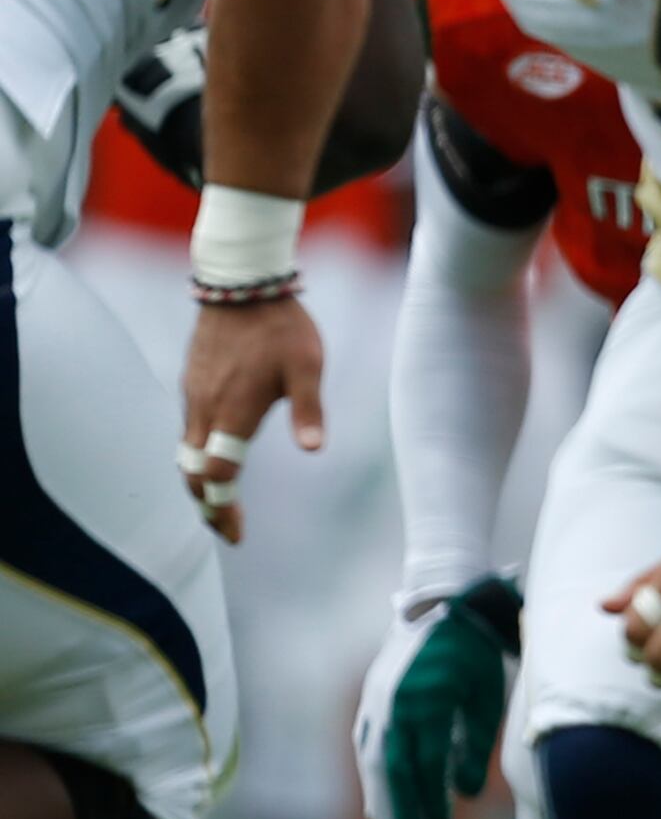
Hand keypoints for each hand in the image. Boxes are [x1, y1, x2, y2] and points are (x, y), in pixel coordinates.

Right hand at [178, 296, 327, 542]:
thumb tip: (315, 451)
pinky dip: (197, 455)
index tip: (236, 534)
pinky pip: (188, 429)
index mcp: (230, 412)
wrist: (240, 284)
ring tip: (220, 503)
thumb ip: (310, 410)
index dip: (223, 507)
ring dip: (200, 481)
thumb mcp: (307, 368)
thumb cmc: (281, 327)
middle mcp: (203, 408)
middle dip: (207, 503)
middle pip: (192, 471)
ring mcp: (193, 394)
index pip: (217, 474)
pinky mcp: (192, 381)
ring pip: (186, 450)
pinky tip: (215, 458)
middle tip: (226, 529)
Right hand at [355, 576, 520, 818]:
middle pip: (391, 770)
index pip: (426, 765)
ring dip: (381, 803)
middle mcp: (392, 704)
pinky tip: (377, 805)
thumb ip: (474, 744)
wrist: (442, 605)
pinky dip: (373, 779)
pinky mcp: (371, 703)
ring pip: (373, 763)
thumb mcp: (485, 695)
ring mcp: (376, 702)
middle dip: (399, 814)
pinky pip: (368, 748)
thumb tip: (463, 793)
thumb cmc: (474, 653)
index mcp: (425, 700)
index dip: (431, 804)